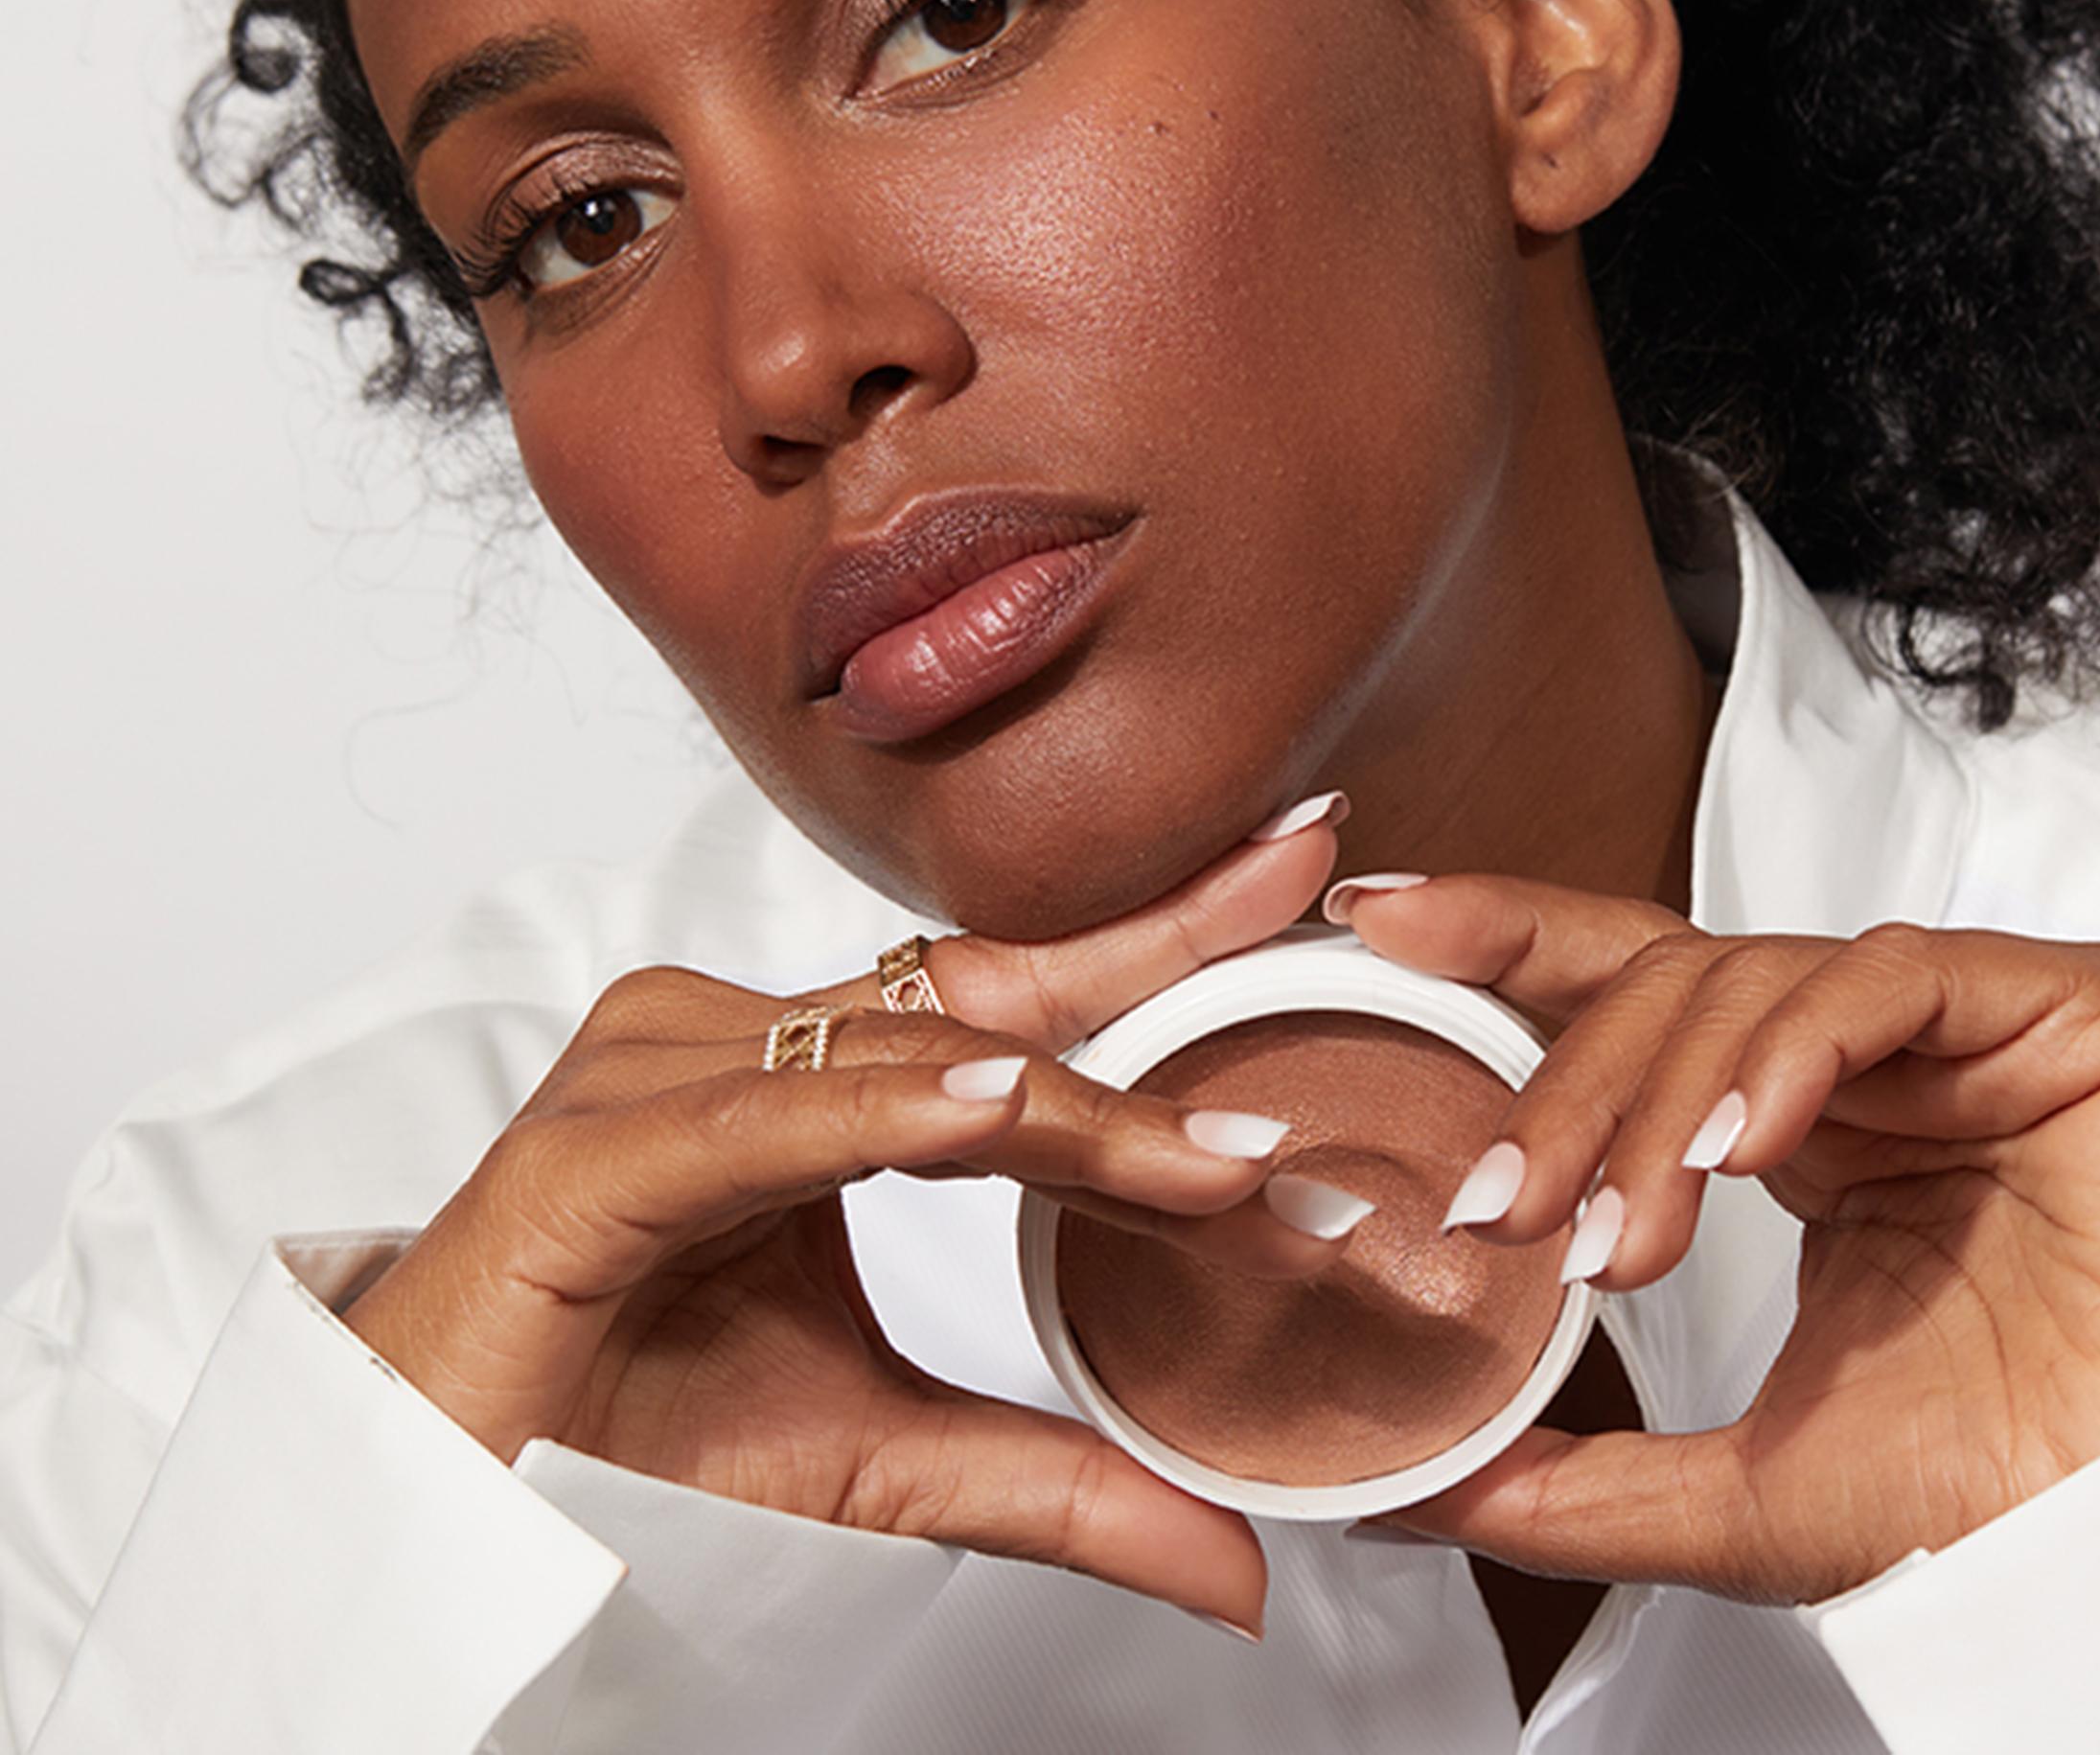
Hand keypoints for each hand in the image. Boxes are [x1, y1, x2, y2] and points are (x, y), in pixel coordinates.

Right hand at [343, 799, 1353, 1634]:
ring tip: (1209, 1150)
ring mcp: (661, 1074)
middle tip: (1301, 895)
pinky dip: (886, 1116)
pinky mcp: (594, 1153)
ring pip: (898, 1060)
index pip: (1011, 999)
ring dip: (1064, 1105)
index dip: (1159, 954)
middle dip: (1154, 951)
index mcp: (806, 1074)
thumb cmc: (625, 1447)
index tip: (1300, 903)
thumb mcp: (884, 1462)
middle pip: (980, 993)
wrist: (440, 1521)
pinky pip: (767, 1119)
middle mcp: (737, 1037)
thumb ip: (1057, 1484)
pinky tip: (999, 1111)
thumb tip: (1237, 1562)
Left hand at [1329, 874, 2099, 1603]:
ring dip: (1664, 1099)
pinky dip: (1798, 1047)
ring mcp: (1967, 1014)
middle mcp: (1870, 1049)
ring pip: (1760, 980)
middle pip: (1671, 982)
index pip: (1631, 990)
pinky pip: (1893, 975)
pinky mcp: (2066, 1002)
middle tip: (1510, 1209)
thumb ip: (1575, 1478)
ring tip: (1632, 1233)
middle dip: (1567, 1087)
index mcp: (1795, 1119)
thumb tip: (1408, 1490)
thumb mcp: (1735, 1492)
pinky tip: (1749, 1144)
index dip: (1505, 940)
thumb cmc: (1988, 1495)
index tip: (1378, 918)